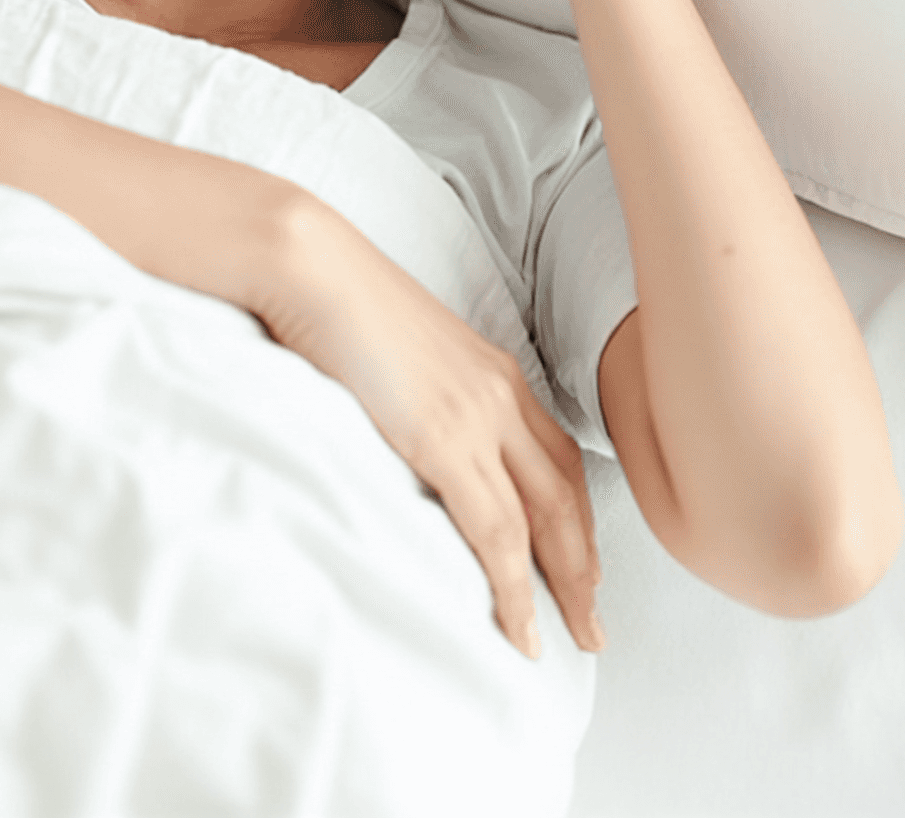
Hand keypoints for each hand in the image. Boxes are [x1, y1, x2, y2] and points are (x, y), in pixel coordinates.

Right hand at [250, 194, 605, 657]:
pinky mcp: (445, 441)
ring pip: (544, 523)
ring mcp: (478, 418)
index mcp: (493, 372)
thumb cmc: (337, 299)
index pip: (557, 458)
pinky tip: (519, 625)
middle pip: (567, 496)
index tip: (584, 563)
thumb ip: (424, 390)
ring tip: (570, 638)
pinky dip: (514, 587)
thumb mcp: (401, 348)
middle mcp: (502, 395)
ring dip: (564, 588)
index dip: (576, 517)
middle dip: (587, 564)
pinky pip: (496, 532)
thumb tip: (412, 426)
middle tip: (593, 622)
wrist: (311, 265)